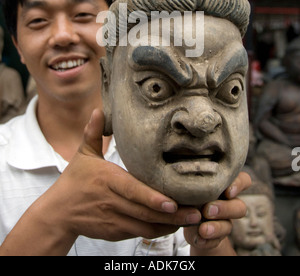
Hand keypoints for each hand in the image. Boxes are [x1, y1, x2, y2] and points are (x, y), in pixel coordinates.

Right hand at [42, 109, 201, 247]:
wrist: (59, 213)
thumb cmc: (74, 181)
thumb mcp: (82, 155)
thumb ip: (94, 133)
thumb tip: (98, 109)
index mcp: (107, 181)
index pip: (132, 191)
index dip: (151, 199)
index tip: (171, 202)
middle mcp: (112, 202)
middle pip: (145, 212)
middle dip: (173, 214)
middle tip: (198, 212)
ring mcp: (114, 220)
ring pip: (146, 226)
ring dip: (170, 224)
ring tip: (193, 219)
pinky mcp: (115, 232)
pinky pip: (141, 233)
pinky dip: (158, 230)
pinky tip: (174, 224)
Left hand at [184, 172, 251, 255]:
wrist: (187, 215)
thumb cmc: (190, 192)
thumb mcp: (191, 184)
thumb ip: (193, 183)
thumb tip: (186, 184)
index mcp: (225, 185)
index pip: (243, 180)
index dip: (239, 185)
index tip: (228, 191)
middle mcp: (229, 203)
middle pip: (240, 207)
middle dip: (224, 209)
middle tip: (207, 210)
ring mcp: (224, 221)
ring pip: (229, 226)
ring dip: (216, 228)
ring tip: (203, 229)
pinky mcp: (216, 237)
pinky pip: (216, 241)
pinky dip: (206, 241)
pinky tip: (198, 239)